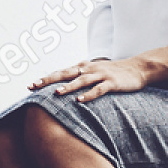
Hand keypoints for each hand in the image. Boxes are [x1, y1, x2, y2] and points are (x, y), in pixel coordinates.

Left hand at [29, 58, 147, 102]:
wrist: (137, 68)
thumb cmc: (113, 72)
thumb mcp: (94, 72)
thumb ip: (80, 77)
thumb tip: (63, 86)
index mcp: (82, 67)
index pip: (60, 72)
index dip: (45, 78)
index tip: (30, 85)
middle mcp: (88, 69)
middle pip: (65, 73)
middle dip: (48, 80)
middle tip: (34, 86)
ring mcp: (100, 75)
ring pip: (81, 81)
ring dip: (68, 87)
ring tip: (56, 93)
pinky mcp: (112, 83)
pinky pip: (99, 89)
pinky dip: (89, 95)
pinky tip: (80, 101)